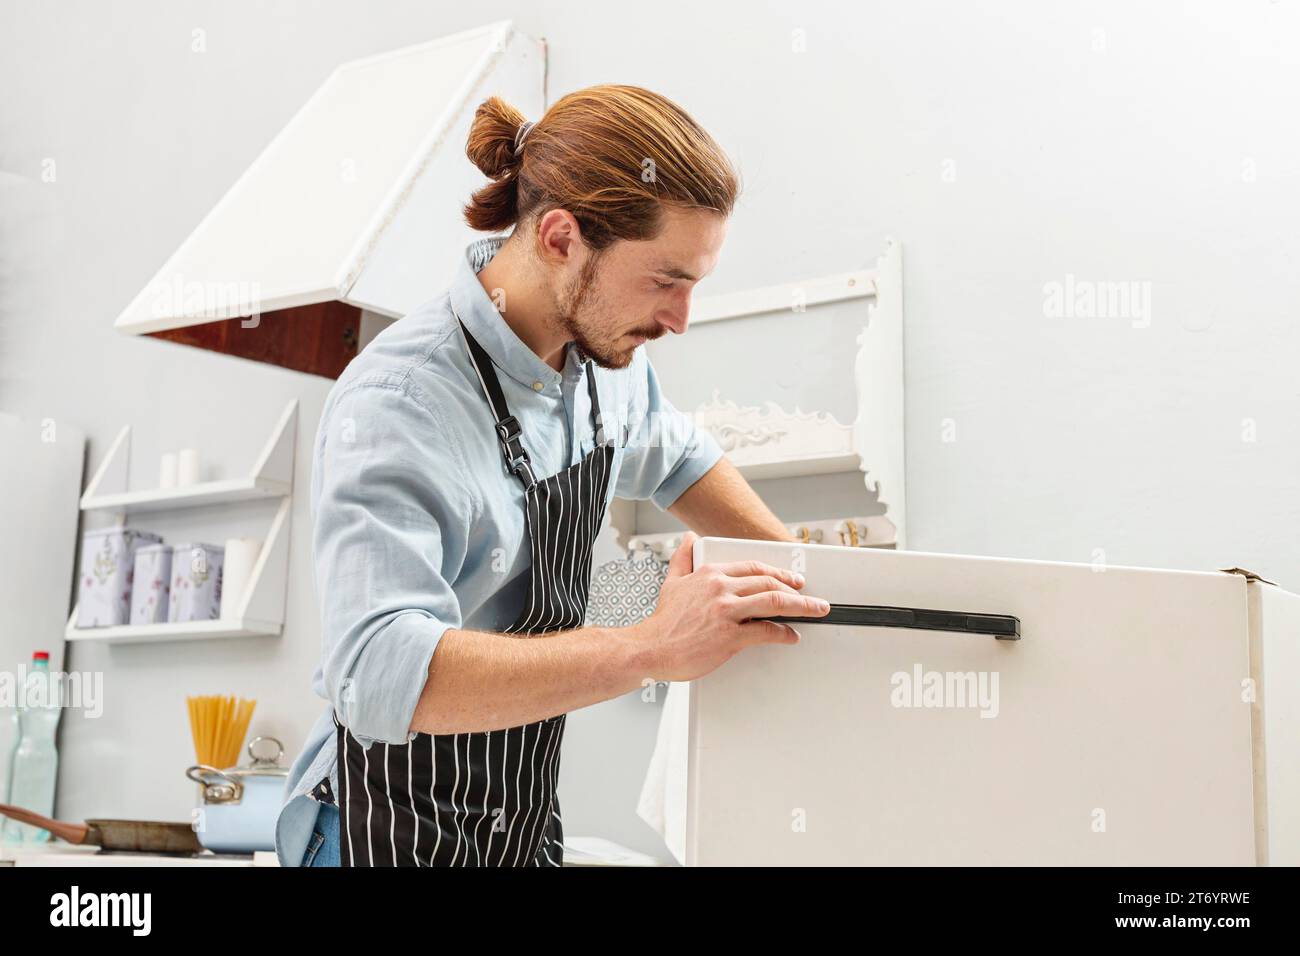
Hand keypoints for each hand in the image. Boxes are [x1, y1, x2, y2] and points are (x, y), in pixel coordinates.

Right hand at [629, 532, 830, 681]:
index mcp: (711, 574)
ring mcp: (727, 611)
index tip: (792, 579)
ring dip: (802, 605)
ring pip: (774, 601)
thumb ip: (683, 558)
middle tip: (811, 597)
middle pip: (770, 583)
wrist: (650, 648)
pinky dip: (784, 633)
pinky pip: (766, 631)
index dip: (778, 573)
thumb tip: (690, 538)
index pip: (754, 568)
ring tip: (816, 610)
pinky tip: (791, 636)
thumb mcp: (672, 582)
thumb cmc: (663, 622)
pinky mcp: (730, 636)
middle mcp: (721, 588)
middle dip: (797, 589)